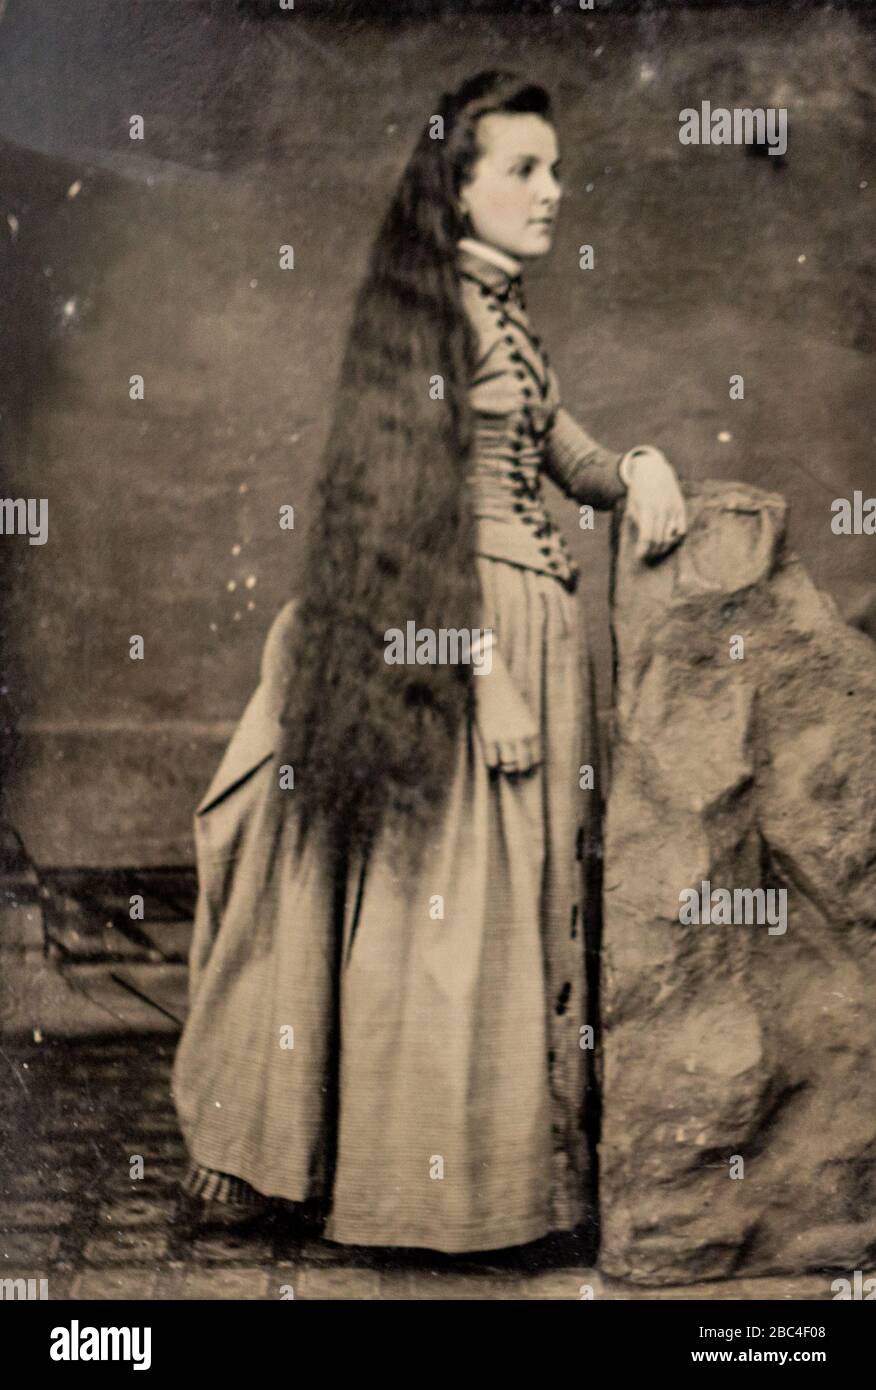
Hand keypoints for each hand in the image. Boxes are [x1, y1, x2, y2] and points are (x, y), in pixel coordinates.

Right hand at [474, 648, 540, 775]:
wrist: (493, 681)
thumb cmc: (508, 697)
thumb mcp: (524, 716)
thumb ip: (525, 735)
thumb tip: (519, 757)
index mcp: (533, 731)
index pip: (535, 760)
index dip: (528, 766)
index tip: (521, 765)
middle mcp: (521, 736)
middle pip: (522, 767)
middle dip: (515, 769)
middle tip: (508, 765)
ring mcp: (504, 738)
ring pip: (506, 766)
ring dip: (502, 765)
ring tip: (498, 757)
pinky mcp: (488, 737)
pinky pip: (491, 762)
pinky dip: (490, 762)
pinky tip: (489, 753)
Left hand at [624, 447, 687, 560]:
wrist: (654, 469)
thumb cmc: (639, 490)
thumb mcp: (632, 504)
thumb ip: (638, 523)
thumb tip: (644, 542)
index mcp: (647, 508)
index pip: (647, 536)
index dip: (643, 549)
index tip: (639, 556)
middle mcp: (663, 509)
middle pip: (660, 539)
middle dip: (652, 551)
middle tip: (647, 557)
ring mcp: (674, 508)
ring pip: (671, 537)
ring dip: (663, 548)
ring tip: (655, 551)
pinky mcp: (681, 508)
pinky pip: (681, 530)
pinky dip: (675, 539)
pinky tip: (667, 541)